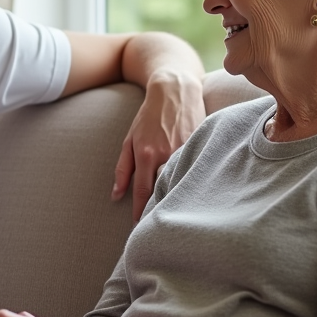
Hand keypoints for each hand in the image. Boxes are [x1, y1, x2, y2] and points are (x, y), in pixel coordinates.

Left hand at [112, 70, 204, 219]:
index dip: (140, 210)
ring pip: (181, 180)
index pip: (142, 190)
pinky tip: (191, 191)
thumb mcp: (129, 139)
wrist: (175, 90)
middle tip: (157, 224)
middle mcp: (166, 154)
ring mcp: (186, 150)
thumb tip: (116, 195)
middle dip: (160, 207)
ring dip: (177, 195)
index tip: (139, 226)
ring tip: (175, 211)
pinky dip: (191, 179)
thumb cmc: (149, 116)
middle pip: (164, 189)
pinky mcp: (200, 145)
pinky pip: (195, 168)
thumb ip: (122, 168)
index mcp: (147, 153)